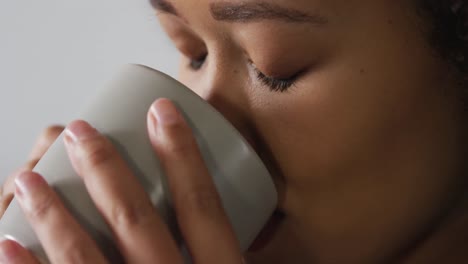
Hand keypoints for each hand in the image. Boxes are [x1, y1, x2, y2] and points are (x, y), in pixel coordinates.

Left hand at [0, 99, 242, 262]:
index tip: (163, 111)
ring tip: (29, 181)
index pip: (202, 205)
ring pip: (85, 257)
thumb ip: (234, 247)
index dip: (182, 153)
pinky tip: (8, 244)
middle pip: (135, 220)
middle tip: (81, 133)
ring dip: (52, 214)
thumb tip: (245, 214)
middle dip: (104, 169)